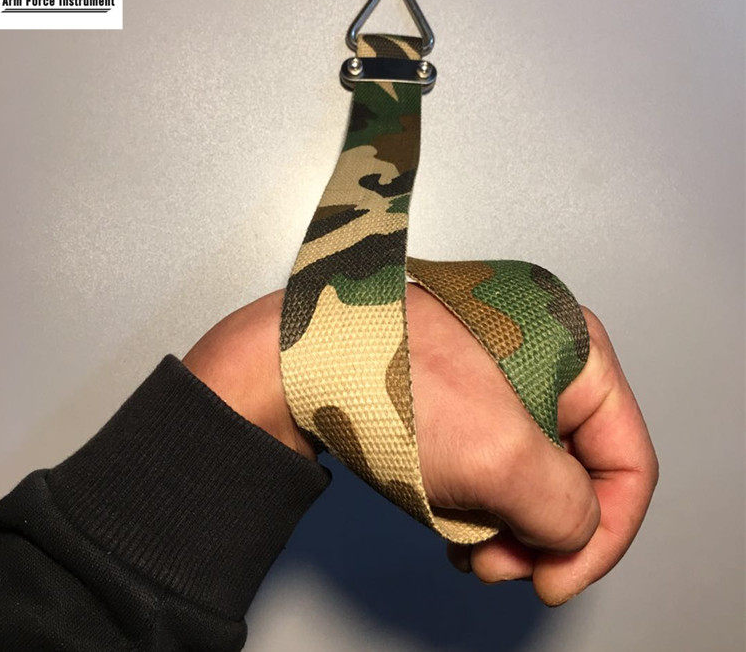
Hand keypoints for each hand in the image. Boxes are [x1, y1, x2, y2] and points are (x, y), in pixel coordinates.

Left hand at [406, 285, 657, 604]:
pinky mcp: (461, 396)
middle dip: (540, 533)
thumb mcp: (501, 459)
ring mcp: (498, 377)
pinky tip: (444, 513)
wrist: (299, 364)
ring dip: (502, 523)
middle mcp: (543, 356)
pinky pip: (490, 462)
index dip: (606, 533)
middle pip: (576, 473)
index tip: (557, 579)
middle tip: (498, 564)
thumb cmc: (388, 379)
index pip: (628, 457)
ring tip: (460, 538)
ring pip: (528, 475)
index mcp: (574, 349)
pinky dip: (475, 501)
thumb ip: (565, 509)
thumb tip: (572, 528)